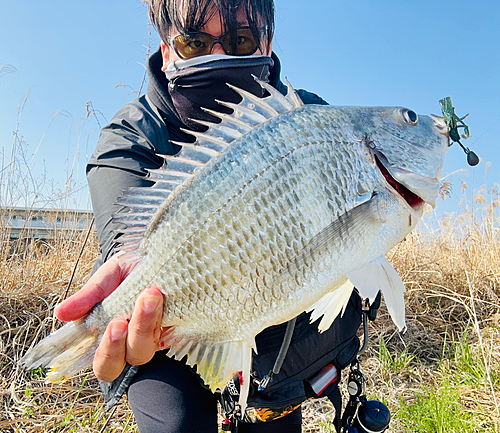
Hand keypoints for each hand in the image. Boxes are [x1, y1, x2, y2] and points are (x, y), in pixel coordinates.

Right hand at [54, 255, 163, 381]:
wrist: (157, 254)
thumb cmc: (128, 270)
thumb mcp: (107, 278)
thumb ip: (88, 296)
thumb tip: (61, 314)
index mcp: (109, 336)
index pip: (102, 362)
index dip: (103, 355)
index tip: (109, 328)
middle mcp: (130, 342)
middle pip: (122, 363)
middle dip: (118, 345)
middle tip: (119, 320)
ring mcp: (154, 336)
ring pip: (144, 349)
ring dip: (143, 325)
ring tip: (148, 295)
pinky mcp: (175, 328)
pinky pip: (168, 333)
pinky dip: (161, 316)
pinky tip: (160, 297)